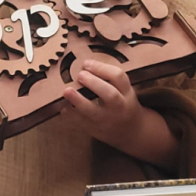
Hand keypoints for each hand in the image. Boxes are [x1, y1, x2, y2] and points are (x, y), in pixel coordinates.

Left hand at [63, 59, 180, 170]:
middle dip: (94, 83)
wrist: (132, 132)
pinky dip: (72, 115)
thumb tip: (85, 65)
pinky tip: (63, 107)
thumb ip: (110, 79)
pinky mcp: (97, 131)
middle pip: (110, 95)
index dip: (102, 68)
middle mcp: (119, 107)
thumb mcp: (125, 91)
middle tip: (80, 75)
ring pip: (94, 111)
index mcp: (127, 93)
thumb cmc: (124, 105)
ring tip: (67, 91)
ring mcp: (108, 120)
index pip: (119, 77)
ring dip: (78, 101)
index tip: (86, 63)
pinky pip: (82, 123)